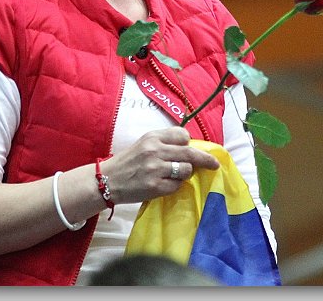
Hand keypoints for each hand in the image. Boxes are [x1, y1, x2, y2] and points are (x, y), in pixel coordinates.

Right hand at [100, 126, 219, 205]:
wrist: (107, 180)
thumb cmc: (129, 162)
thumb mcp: (144, 144)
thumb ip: (164, 143)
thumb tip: (190, 148)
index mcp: (153, 137)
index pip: (182, 135)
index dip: (188, 144)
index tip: (189, 149)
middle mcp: (155, 150)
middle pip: (190, 153)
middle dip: (206, 159)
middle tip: (215, 164)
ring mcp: (155, 169)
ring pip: (186, 170)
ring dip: (185, 174)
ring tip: (174, 175)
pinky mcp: (155, 187)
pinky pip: (177, 186)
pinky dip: (175, 186)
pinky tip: (164, 185)